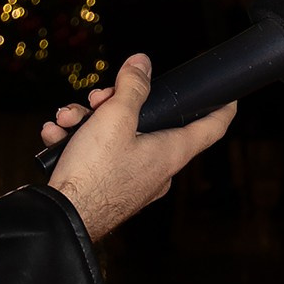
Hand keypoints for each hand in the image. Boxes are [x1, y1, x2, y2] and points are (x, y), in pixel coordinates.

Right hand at [41, 53, 234, 239]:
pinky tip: (56, 135)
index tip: (227, 95)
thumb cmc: (94, 172)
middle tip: (97, 99)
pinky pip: (100, 156)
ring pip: (118, 136)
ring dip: (89, 121)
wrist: (60, 219)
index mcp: (172, 152)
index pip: (212, 127)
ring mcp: (134, 181)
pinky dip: (78, 142)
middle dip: (117, 103)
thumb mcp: (114, 118)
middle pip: (151, 123)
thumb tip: (142, 63)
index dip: (222, 107)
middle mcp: (159, 169)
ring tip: (67, 119)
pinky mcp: (110, 188)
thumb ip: (132, 87)